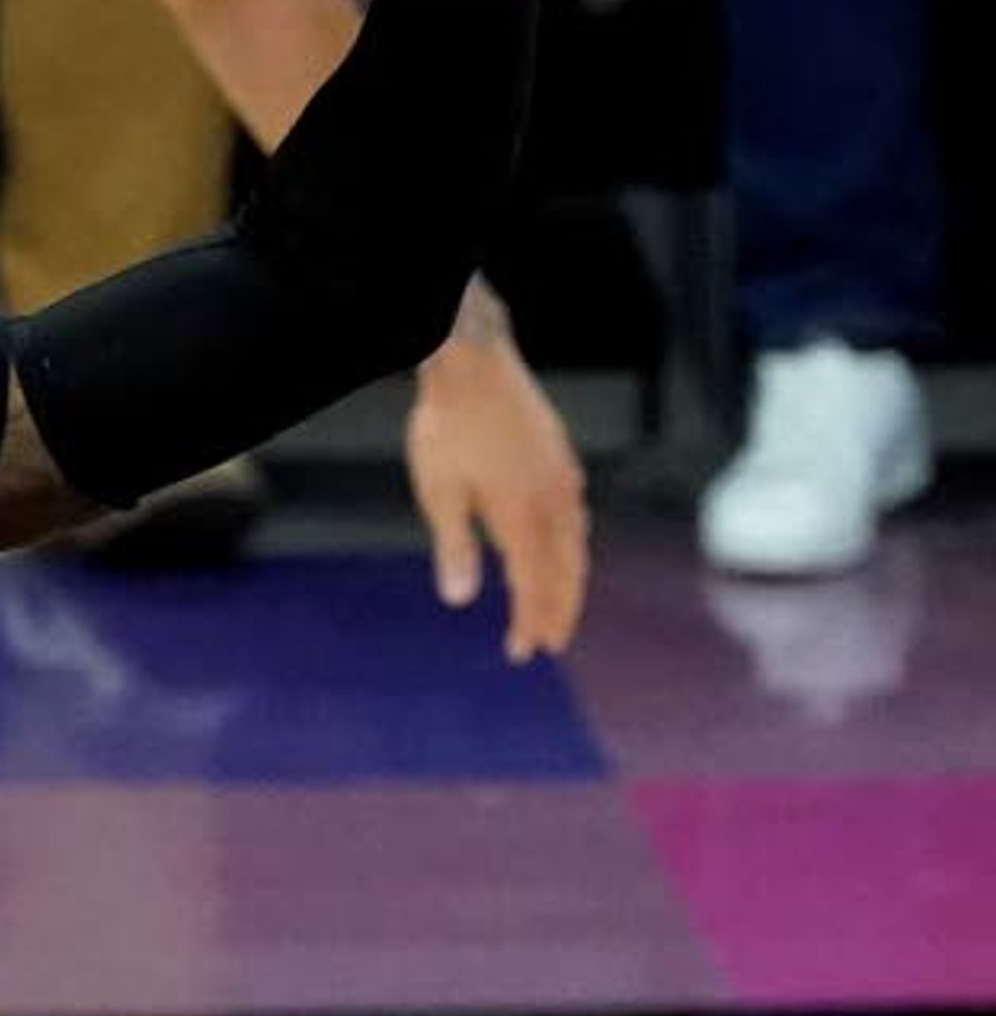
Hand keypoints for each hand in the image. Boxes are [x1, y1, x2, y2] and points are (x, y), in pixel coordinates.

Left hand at [406, 304, 587, 660]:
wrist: (473, 364)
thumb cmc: (447, 427)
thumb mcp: (440, 493)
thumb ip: (454, 547)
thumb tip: (459, 599)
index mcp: (522, 514)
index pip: (532, 583)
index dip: (530, 620)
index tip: (524, 651)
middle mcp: (553, 499)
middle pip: (565, 569)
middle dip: (558, 610)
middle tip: (551, 643)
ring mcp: (563, 476)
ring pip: (575, 541)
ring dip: (569, 579)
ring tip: (560, 606)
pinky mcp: (561, 457)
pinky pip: (573, 513)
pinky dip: (570, 542)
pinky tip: (565, 546)